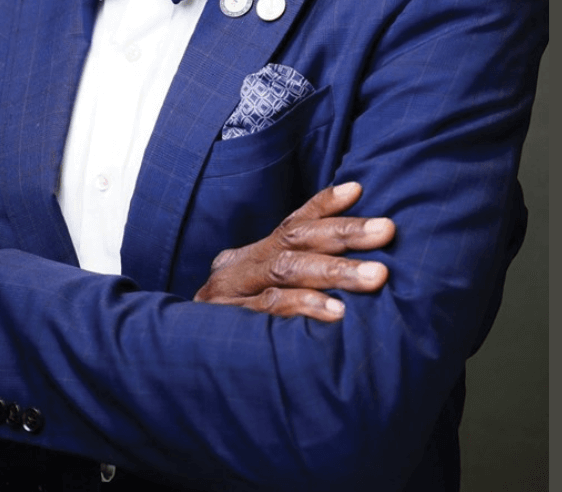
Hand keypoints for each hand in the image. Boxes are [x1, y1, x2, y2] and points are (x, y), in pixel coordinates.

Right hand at [193, 181, 393, 321]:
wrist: (175, 371)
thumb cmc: (238, 337)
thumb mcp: (264, 299)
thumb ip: (298, 279)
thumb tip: (356, 259)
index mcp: (249, 259)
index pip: (290, 225)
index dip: (323, 206)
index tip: (358, 190)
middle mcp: (237, 270)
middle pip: (294, 242)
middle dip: (344, 234)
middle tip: (386, 230)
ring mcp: (229, 297)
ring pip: (286, 272)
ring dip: (335, 272)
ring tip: (375, 276)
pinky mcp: (228, 326)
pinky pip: (270, 311)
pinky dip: (304, 306)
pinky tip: (338, 313)